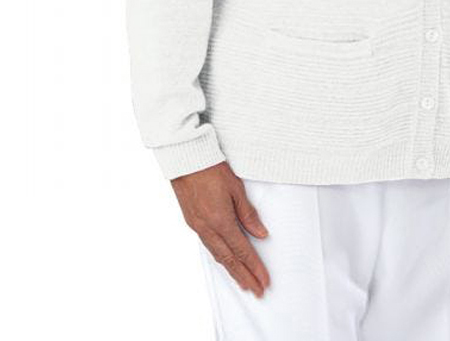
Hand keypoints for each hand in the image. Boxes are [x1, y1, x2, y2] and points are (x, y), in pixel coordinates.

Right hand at [171, 161, 270, 297]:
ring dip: (232, 270)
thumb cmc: (211, 169)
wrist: (185, 159)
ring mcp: (198, 227)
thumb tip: (261, 234)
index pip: (242, 251)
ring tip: (243, 282)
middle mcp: (208, 228)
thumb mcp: (236, 188)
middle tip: (257, 290)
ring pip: (218, 255)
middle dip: (244, 277)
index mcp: (221, 220)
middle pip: (230, 260)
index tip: (264, 281)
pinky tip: (225, 261)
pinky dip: (220, 257)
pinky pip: (208, 246)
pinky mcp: (192, 222)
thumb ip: (248, 214)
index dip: (254, 268)